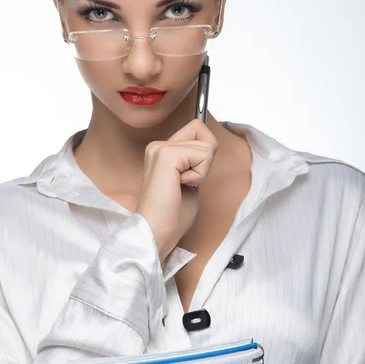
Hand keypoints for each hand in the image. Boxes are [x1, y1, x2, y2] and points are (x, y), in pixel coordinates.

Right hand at [136, 119, 217, 262]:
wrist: (156, 233)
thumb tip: (209, 147)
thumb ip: (195, 162)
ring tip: (182, 187)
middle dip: (206, 158)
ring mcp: (160, 148)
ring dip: (202, 170)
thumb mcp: (189, 181)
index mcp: (160, 151)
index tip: (189, 178)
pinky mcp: (166, 156)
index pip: (196, 130)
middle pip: (202, 130)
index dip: (204, 153)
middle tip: (187, 182)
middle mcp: (157, 146)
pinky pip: (203, 154)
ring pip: (206, 144)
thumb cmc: (171, 216)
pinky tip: (181, 186)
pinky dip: (200, 174)